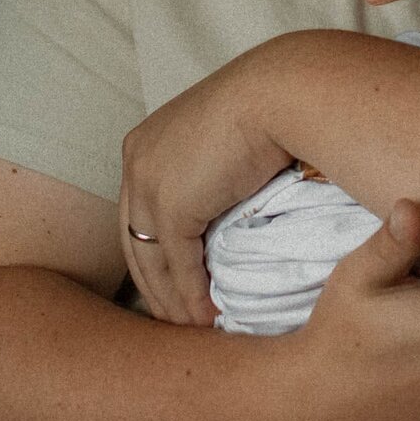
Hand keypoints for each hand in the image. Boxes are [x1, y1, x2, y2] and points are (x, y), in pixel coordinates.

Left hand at [121, 53, 291, 324]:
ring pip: (151, 260)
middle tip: (176, 318)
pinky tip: (208, 317)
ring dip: (172, 301)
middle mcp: (136, 162)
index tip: (173, 281)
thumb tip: (225, 198)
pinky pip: (178, 264)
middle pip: (136, 241)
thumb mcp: (225, 136)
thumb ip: (211, 168)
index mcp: (145, 143)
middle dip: (155, 285)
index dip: (155, 251)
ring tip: (193, 328)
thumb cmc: (270, 104)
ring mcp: (148, 184)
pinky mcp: (172, 206)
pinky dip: (192, 295)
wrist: (283, 92)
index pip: (140, 212)